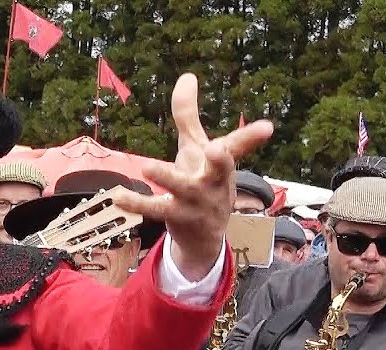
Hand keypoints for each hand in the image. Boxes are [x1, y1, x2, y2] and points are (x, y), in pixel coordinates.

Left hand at [109, 74, 273, 279]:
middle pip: (221, 170)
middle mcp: (213, 182)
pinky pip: (155, 210)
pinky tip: (118, 197)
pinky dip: (137, 204)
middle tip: (215, 148)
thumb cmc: (201, 183)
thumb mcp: (196, 148)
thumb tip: (187, 76)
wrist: (203, 236)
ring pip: (183, 189)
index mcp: (221, 164)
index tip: (267, 128)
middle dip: (220, 160)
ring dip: (167, 178)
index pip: (239, 146)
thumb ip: (189, 116)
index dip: (252, 136)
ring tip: (147, 165)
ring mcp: (196, 202)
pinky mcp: (176, 217)